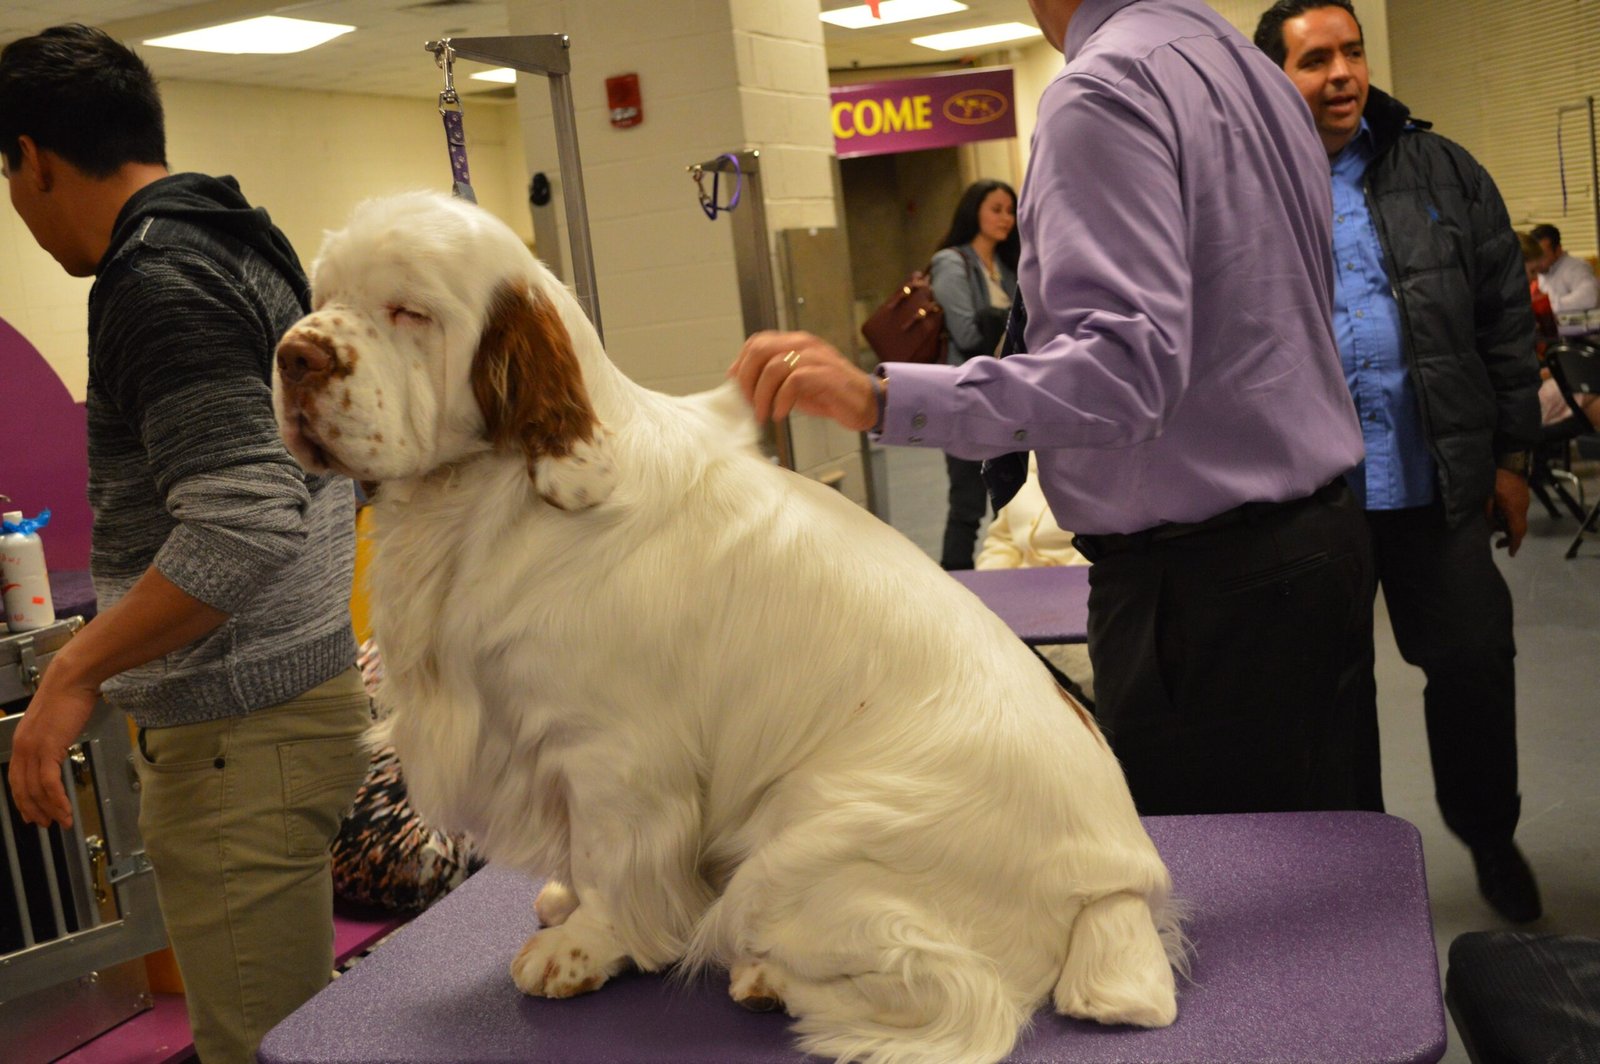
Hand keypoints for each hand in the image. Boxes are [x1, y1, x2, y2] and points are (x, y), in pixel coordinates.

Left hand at [8, 673, 99, 827]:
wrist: (71, 680)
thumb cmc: (67, 696)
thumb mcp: (54, 721)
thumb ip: (51, 736)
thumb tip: (58, 748)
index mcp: (22, 742)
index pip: (17, 779)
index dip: (23, 799)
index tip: (32, 812)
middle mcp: (23, 748)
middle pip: (23, 789)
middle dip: (33, 810)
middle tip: (44, 824)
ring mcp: (33, 750)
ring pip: (36, 790)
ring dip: (49, 810)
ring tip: (61, 822)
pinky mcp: (48, 750)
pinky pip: (49, 783)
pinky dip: (57, 800)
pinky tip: (66, 810)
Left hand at [729, 331, 876, 429]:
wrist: (866, 404)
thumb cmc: (828, 395)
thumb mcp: (794, 384)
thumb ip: (771, 378)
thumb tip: (740, 382)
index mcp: (795, 342)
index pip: (757, 342)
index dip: (741, 364)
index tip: (736, 388)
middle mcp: (804, 344)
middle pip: (760, 350)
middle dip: (747, 380)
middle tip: (748, 404)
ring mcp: (816, 357)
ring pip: (773, 366)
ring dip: (762, 395)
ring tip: (763, 414)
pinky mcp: (826, 374)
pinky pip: (793, 382)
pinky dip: (781, 400)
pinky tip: (781, 414)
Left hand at [1486, 468, 1529, 555]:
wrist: (1511, 461)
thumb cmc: (1495, 479)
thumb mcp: (1487, 498)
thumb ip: (1489, 514)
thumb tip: (1491, 526)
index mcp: (1514, 509)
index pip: (1518, 531)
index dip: (1514, 544)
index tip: (1510, 553)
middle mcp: (1523, 507)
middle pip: (1520, 528)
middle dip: (1510, 538)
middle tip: (1498, 544)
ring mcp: (1524, 501)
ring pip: (1519, 520)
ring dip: (1509, 528)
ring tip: (1496, 530)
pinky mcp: (1523, 496)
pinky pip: (1518, 512)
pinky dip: (1511, 519)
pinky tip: (1500, 518)